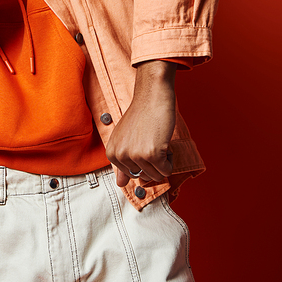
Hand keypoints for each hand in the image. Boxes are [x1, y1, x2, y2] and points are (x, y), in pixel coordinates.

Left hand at [105, 61, 176, 187]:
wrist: (152, 96)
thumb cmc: (141, 115)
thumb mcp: (125, 139)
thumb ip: (122, 162)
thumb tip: (120, 185)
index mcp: (112, 153)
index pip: (132, 175)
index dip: (142, 161)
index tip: (142, 144)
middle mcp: (121, 156)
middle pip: (144, 177)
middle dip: (153, 162)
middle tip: (151, 140)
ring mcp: (136, 155)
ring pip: (156, 175)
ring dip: (162, 161)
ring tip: (157, 140)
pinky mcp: (152, 154)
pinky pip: (166, 170)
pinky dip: (170, 160)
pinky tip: (164, 142)